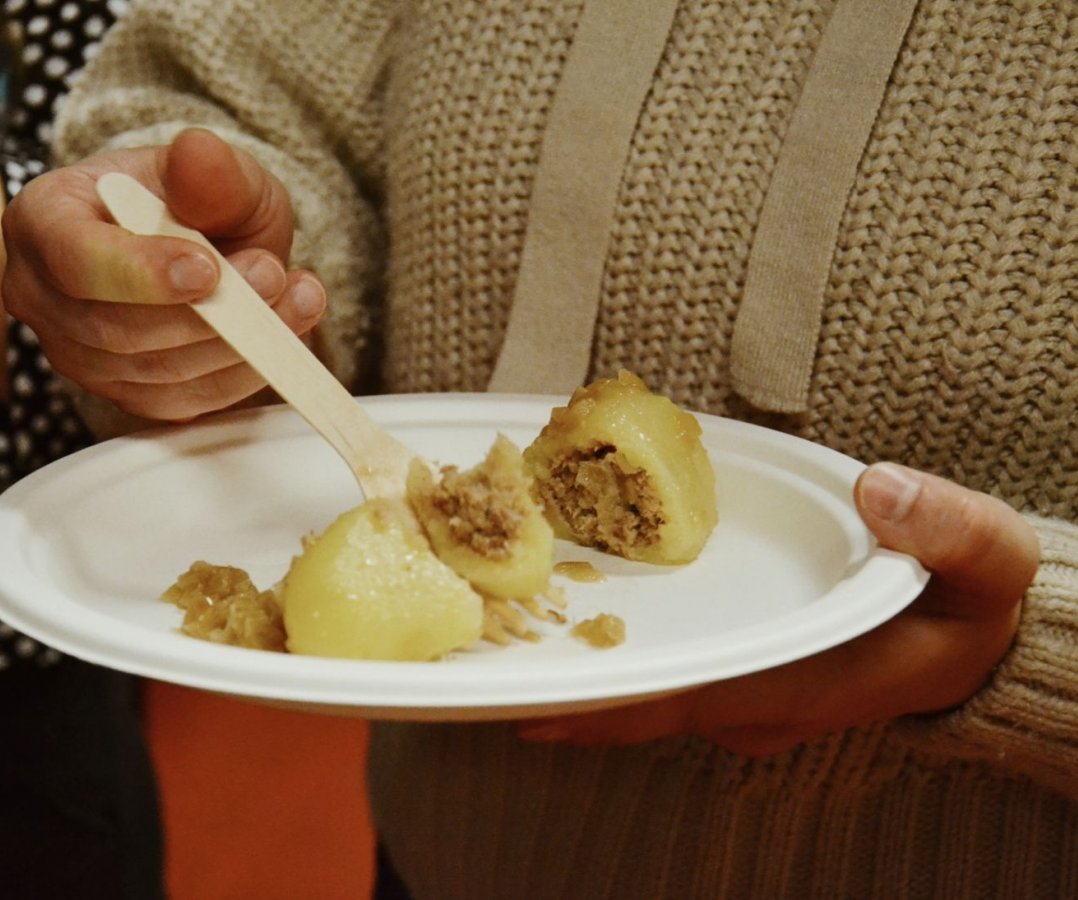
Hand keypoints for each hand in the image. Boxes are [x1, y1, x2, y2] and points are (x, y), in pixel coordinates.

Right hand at [2, 128, 327, 420]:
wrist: (199, 247)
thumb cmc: (191, 202)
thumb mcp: (212, 170)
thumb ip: (209, 169)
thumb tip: (199, 153)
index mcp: (43, 220)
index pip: (75, 258)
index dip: (142, 272)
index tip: (209, 269)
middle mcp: (43, 296)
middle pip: (115, 329)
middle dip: (207, 313)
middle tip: (274, 275)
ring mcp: (79, 355)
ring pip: (154, 372)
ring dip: (237, 345)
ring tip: (297, 298)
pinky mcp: (124, 394)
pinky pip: (182, 402)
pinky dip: (240, 375)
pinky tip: (282, 337)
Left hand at [519, 462, 1039, 754]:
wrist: (966, 636)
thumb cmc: (966, 605)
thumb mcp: (985, 563)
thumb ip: (948, 530)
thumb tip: (885, 490)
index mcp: (798, 680)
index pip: (689, 699)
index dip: (609, 704)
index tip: (533, 705)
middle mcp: (750, 696)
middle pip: (639, 698)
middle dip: (562, 684)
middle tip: (476, 657)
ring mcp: (735, 685)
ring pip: (637, 681)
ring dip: (571, 666)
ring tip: (489, 636)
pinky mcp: (728, 661)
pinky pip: (654, 661)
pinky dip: (604, 642)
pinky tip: (553, 611)